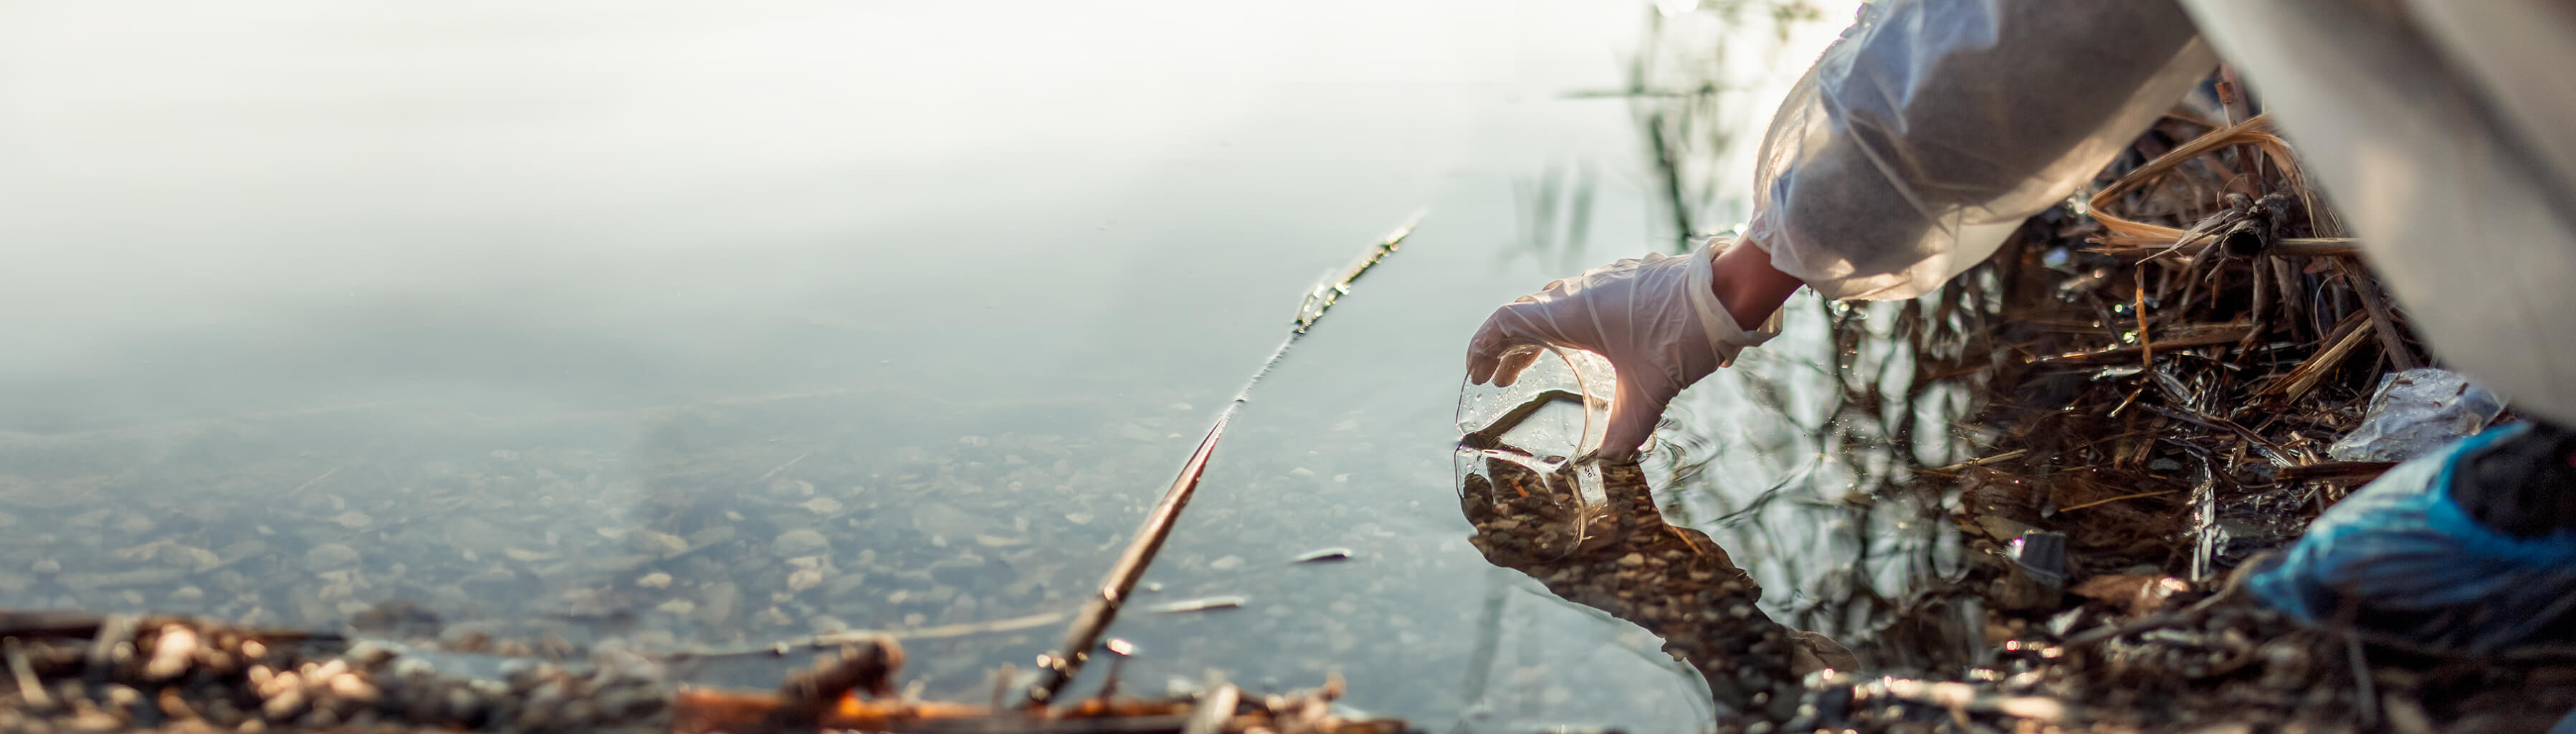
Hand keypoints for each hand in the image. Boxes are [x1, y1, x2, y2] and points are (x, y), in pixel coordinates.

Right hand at [1465, 237, 1791, 460]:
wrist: (1728, 291)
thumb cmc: (1684, 334)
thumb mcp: (1653, 389)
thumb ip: (1628, 429)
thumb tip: (1612, 463)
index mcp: (1572, 313)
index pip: (1507, 322)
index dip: (1483, 346)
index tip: (1475, 373)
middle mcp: (1580, 292)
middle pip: (1525, 316)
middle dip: (1505, 349)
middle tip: (1496, 379)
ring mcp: (1603, 283)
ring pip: (1552, 307)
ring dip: (1534, 337)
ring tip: (1528, 367)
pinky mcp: (1625, 281)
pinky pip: (1577, 301)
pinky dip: (1562, 326)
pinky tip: (1580, 347)